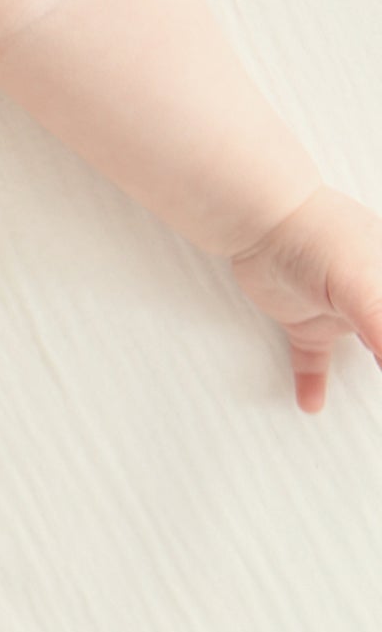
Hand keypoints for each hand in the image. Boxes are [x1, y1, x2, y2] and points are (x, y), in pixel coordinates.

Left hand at [229, 184, 381, 414]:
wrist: (260, 221)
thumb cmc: (320, 237)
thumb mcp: (364, 287)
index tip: (380, 361)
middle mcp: (374, 297)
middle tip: (378, 371)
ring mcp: (340, 311)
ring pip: (366, 351)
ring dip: (372, 373)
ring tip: (374, 410)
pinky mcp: (305, 320)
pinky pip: (313, 358)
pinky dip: (313, 382)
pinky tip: (311, 404)